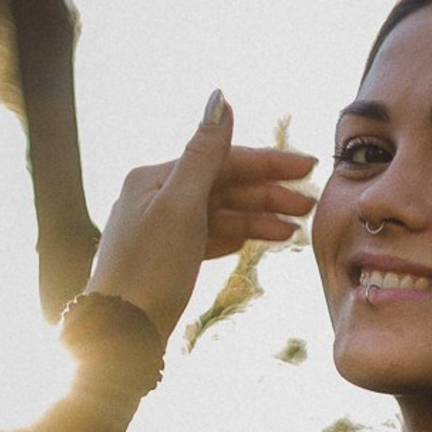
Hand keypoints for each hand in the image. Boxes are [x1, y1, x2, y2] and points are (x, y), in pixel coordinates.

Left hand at [86, 93, 316, 340]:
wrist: (121, 334)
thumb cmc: (148, 270)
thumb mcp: (181, 205)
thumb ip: (205, 153)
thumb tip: (220, 98)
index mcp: (156, 179)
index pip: (223, 160)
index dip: (268, 164)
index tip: (309, 168)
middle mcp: (156, 198)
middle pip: (224, 187)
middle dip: (268, 194)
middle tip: (309, 205)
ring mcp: (161, 230)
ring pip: (220, 214)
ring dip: (258, 218)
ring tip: (294, 231)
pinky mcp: (167, 259)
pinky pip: (210, 237)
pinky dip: (236, 236)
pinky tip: (258, 240)